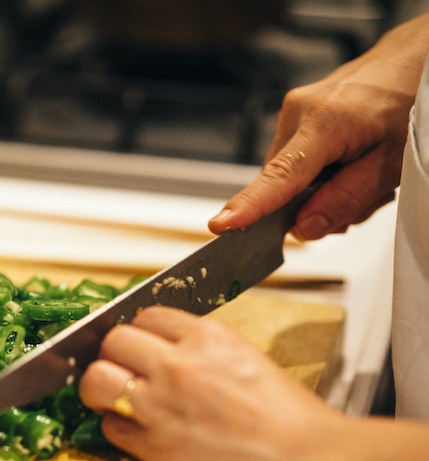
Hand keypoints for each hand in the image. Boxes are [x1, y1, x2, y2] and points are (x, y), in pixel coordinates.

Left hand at [77, 307, 343, 460]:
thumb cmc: (294, 422)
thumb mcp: (249, 361)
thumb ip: (205, 352)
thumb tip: (171, 350)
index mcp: (208, 338)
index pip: (146, 315)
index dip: (138, 332)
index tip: (137, 344)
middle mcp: (178, 365)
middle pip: (113, 341)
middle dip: (112, 355)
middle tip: (119, 370)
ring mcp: (162, 406)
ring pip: (96, 380)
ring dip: (99, 388)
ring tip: (111, 398)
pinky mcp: (156, 447)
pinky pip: (111, 428)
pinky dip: (117, 429)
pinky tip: (134, 433)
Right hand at [208, 13, 428, 239]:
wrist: (412, 62)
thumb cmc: (410, 102)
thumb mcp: (392, 162)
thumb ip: (348, 199)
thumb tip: (305, 228)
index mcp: (325, 121)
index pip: (280, 176)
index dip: (250, 206)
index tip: (221, 225)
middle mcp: (298, 112)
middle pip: (283, 184)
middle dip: (314, 204)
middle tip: (361, 199)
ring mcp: (293, 111)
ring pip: (290, 176)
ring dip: (320, 189)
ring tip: (360, 174)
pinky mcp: (296, 114)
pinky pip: (295, 160)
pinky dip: (320, 173)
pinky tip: (347, 164)